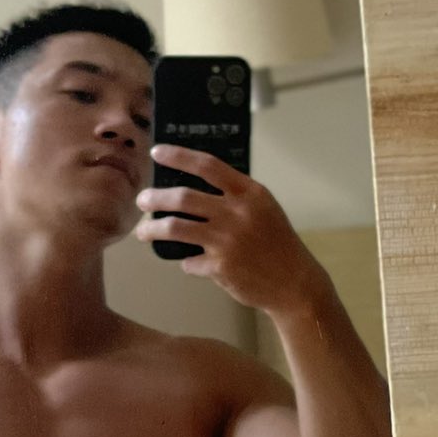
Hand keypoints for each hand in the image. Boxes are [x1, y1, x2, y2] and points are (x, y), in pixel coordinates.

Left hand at [134, 143, 331, 319]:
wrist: (295, 283)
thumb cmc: (277, 243)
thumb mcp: (263, 208)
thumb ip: (235, 196)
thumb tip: (192, 188)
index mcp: (250, 193)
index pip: (208, 165)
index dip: (178, 156)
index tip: (157, 152)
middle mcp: (237, 213)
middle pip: (183, 197)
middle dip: (155, 197)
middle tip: (142, 200)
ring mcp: (226, 241)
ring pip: (175, 228)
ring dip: (152, 229)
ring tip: (142, 232)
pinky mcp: (219, 267)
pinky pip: (189, 261)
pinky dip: (186, 262)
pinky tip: (189, 263)